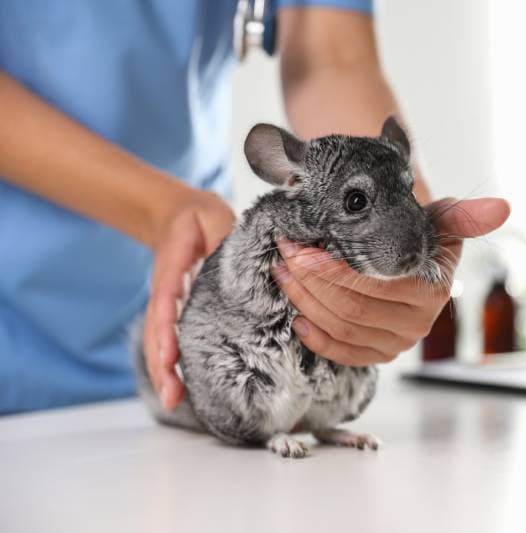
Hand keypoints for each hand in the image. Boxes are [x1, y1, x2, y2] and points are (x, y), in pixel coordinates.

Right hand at [143, 190, 235, 409]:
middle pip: (158, 331)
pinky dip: (172, 363)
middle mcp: (166, 290)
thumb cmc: (200, 218)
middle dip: (161, 364)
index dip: (166, 330)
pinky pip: (170, 339)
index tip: (168, 355)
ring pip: (160, 340)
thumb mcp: (214, 218)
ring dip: (164, 370)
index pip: (166, 301)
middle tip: (171, 396)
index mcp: (172, 268)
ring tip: (173, 401)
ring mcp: (168, 302)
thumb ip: (224, 238)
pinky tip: (180, 388)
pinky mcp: (176, 310)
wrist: (179, 213)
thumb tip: (243, 262)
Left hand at [272, 197, 510, 365]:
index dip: (329, 270)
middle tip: (283, 255)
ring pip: (342, 329)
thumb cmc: (419, 235)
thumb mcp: (440, 221)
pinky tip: (297, 315)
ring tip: (282, 273)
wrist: (412, 257)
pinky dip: (316, 336)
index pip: (372, 286)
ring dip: (305, 302)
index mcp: (432, 290)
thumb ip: (465, 217)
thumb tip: (502, 208)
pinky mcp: (380, 354)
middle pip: (351, 310)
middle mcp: (418, 323)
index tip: (298, 246)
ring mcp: (398, 343)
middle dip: (309, 282)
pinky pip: (343, 353)